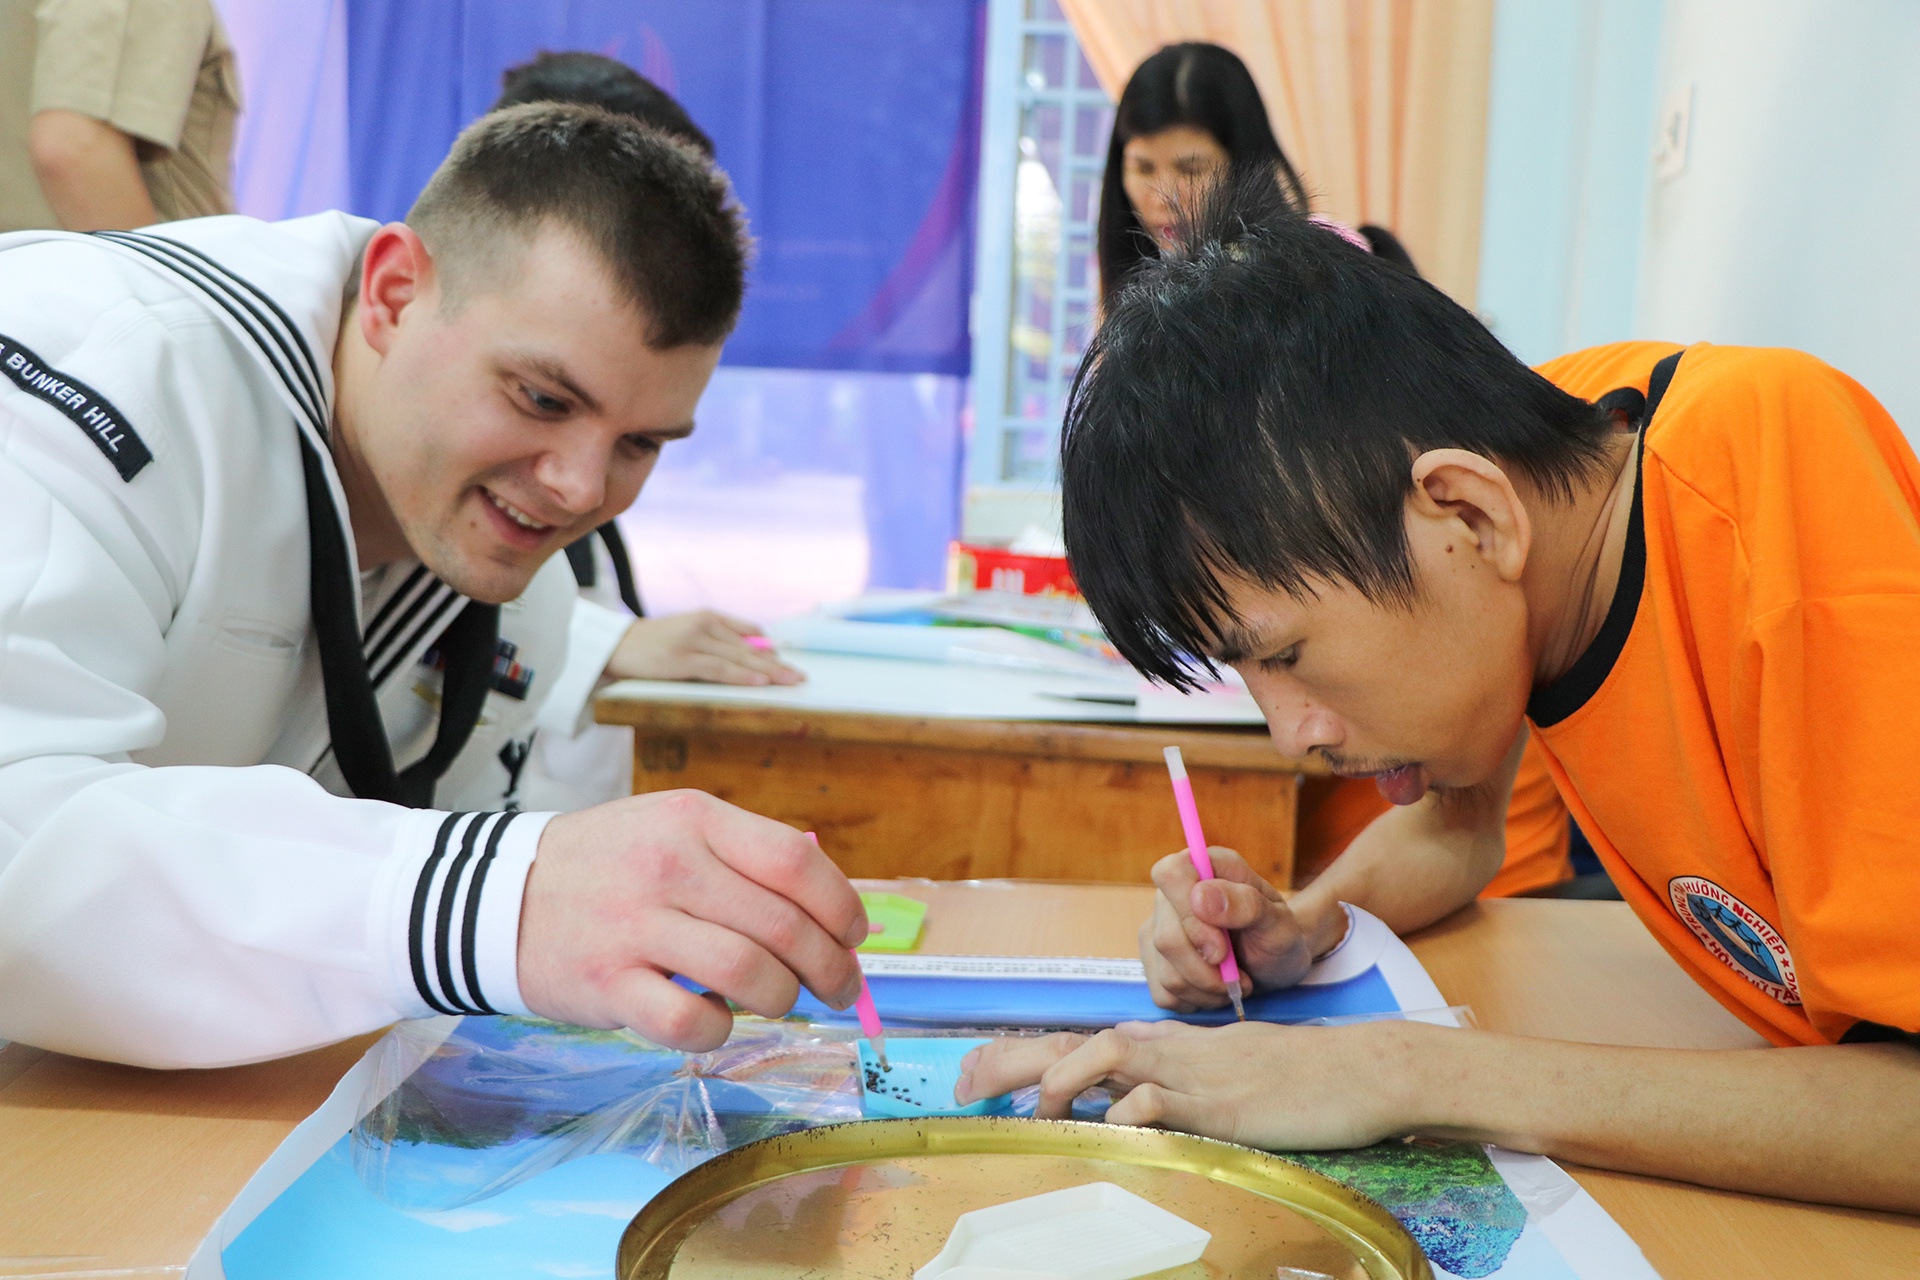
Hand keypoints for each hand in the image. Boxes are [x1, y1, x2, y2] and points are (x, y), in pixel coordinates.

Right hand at [518, 789, 867, 1050]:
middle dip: (829, 967)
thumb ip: (742, 856)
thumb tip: (828, 910)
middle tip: (837, 987)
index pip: (796, 862)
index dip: (841, 906)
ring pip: (749, 974)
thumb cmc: (605, 866)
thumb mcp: (670, 827)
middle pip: (784, 925)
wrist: (495, 898)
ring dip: (781, 999)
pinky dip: (718, 1031)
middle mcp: (668, 866)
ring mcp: (636, 926)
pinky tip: (714, 1021)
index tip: (854, 935)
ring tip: (776, 1002)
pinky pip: (691, 1022)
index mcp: (693, 819)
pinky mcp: (609, 985)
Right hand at [605, 611, 804, 685]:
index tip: (790, 663)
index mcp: (709, 617)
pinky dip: (741, 676)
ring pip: (739, 658)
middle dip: (777, 664)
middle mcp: (705, 624)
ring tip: (789, 681)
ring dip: (767, 671)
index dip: (771, 649)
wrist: (616, 646)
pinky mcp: (682, 659)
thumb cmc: (654, 644)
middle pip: (749, 647)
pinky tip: (759, 682)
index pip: (750, 632)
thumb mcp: (688, 633)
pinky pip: (718, 669)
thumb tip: (752, 656)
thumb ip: (716, 640)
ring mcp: (694, 640)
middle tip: (800, 676)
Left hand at [955, 1019, 1419, 1149]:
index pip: (1080, 1041)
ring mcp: (1192, 1072)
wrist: (1362, 1070)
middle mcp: (1169, 1048)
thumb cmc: (1298, 1077)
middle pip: (1072, 1043)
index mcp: (1167, 1042)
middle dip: (1012, 1061)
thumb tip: (1134, 1109)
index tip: (974, 1075)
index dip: (1022, 1057)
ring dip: (1059, 1084)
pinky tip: (1109, 1132)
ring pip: (1105, 1059)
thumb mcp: (1225, 1075)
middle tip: (963, 1084)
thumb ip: (1178, 1086)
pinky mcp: (1218, 1104)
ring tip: (1031, 1114)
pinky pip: (1157, 1103)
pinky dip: (1126, 1116)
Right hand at [1138, 847, 1318, 1009]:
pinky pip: (1162, 993)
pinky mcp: (1153, 962)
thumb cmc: (1278, 936)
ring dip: (1206, 990)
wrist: (1274, 964)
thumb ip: (1245, 904)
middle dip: (1207, 971)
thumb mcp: (1278, 922)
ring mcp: (1157, 928)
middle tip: (1239, 977)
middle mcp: (1172, 895)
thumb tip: (1199, 897)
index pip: (1170, 875)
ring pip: (1165, 973)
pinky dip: (1195, 1002)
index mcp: (1204, 867)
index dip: (1189, 914)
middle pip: (1166, 939)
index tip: (1220, 950)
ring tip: (1232, 983)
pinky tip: (1214, 991)